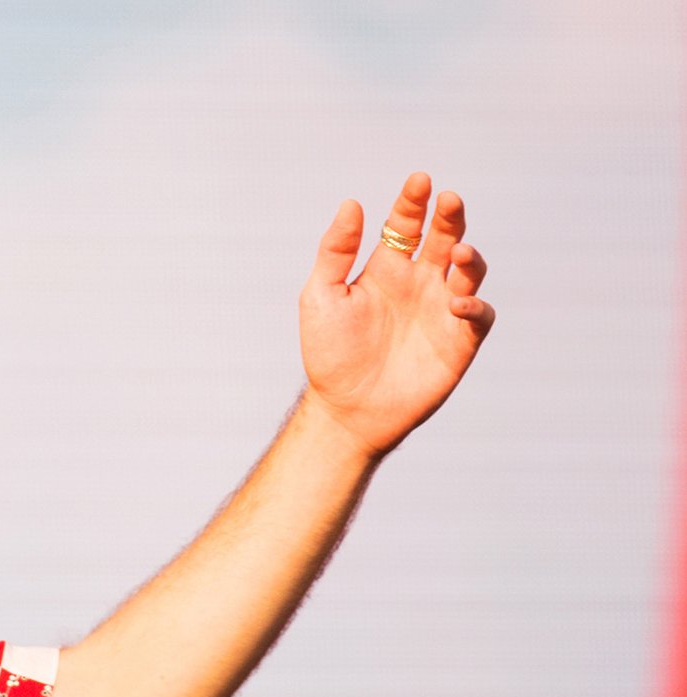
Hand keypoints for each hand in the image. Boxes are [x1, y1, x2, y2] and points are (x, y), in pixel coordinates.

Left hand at [298, 171, 495, 456]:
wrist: (345, 410)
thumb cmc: (330, 353)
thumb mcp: (322, 297)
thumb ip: (335, 252)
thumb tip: (352, 203)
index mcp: (387, 269)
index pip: (406, 225)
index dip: (414, 202)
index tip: (419, 181)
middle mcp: (420, 283)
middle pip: (445, 237)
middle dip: (450, 217)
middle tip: (448, 200)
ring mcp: (442, 310)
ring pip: (470, 270)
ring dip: (468, 257)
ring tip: (456, 252)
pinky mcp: (459, 341)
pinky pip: (479, 315)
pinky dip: (474, 304)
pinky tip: (455, 302)